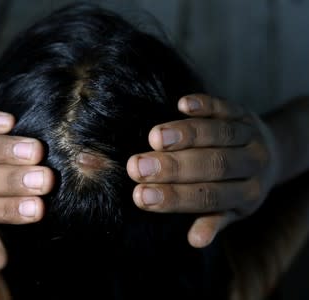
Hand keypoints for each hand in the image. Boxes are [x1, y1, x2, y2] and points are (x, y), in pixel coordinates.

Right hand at [127, 94, 278, 247]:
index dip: (174, 198)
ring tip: (154, 138)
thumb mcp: (233, 210)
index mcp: (247, 195)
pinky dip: (206, 104)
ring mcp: (250, 136)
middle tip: (137, 167)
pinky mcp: (244, 113)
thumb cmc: (240, 186)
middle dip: (173, 167)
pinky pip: (226, 107)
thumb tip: (195, 241)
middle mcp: (252, 165)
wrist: (272, 155)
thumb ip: (214, 221)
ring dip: (186, 135)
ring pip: (220, 134)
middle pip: (213, 165)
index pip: (208, 198)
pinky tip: (183, 104)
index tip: (140, 196)